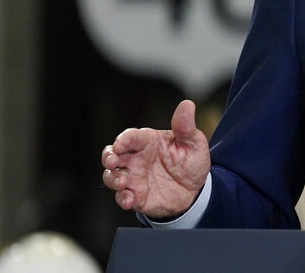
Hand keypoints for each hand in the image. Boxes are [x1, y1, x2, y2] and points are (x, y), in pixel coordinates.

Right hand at [101, 99, 210, 218]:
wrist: (196, 190)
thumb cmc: (191, 161)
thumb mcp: (194, 143)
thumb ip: (186, 127)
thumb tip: (187, 104)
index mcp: (148, 141)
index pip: (131, 137)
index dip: (123, 139)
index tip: (120, 144)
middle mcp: (136, 158)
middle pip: (113, 154)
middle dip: (108, 157)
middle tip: (113, 162)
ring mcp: (134, 178)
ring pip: (112, 176)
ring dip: (114, 179)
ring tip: (123, 183)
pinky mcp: (136, 196)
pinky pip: (122, 197)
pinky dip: (122, 199)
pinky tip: (129, 200)